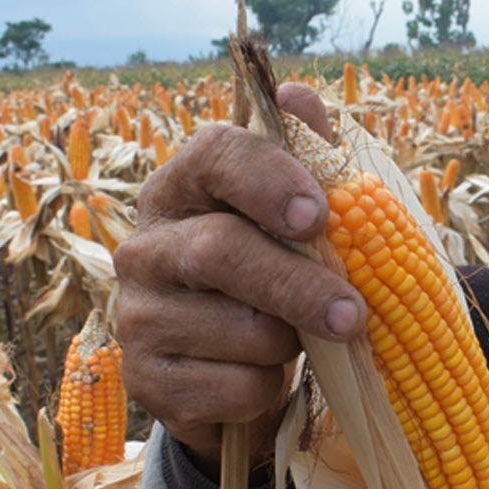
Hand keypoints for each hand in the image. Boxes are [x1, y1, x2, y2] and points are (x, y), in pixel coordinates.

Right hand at [114, 84, 363, 474]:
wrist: (232, 368)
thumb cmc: (273, 275)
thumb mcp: (296, 218)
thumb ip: (305, 157)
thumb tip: (298, 100)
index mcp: (183, 187)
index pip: (214, 155)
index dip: (268, 179)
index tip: (317, 216)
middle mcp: (145, 245)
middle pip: (219, 250)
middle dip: (296, 285)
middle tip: (352, 313)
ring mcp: (136, 315)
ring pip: (234, 329)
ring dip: (288, 343)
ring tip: (297, 341)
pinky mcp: (146, 379)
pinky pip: (229, 387)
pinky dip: (266, 388)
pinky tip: (261, 375)